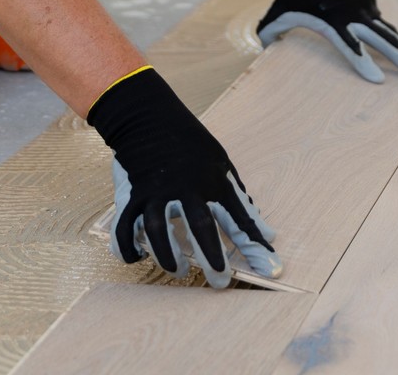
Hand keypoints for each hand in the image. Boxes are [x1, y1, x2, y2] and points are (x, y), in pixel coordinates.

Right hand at [86, 67, 280, 287]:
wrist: (147, 116)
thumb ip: (240, 201)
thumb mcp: (222, 164)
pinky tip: (139, 257)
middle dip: (212, 258)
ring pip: (159, 230)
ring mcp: (156, 192)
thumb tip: (267, 233)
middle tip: (220, 281)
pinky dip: (129, 247)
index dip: (256, 246)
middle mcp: (185, 187)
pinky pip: (126, 227)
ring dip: (169, 256)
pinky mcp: (132, 195)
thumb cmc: (188, 142)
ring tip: (179, 271)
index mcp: (212, 180)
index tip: (271, 269)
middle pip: (200, 227)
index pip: (240, 218)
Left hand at [258, 0, 397, 84]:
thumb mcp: (278, 8)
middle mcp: (356, 16)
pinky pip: (388, 26)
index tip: (379, 83)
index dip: (363, 65)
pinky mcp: (370, 4)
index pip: (351, 47)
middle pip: (386, 43)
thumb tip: (264, 50)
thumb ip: (270, 32)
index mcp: (334, 20)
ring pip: (394, 34)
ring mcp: (366, 9)